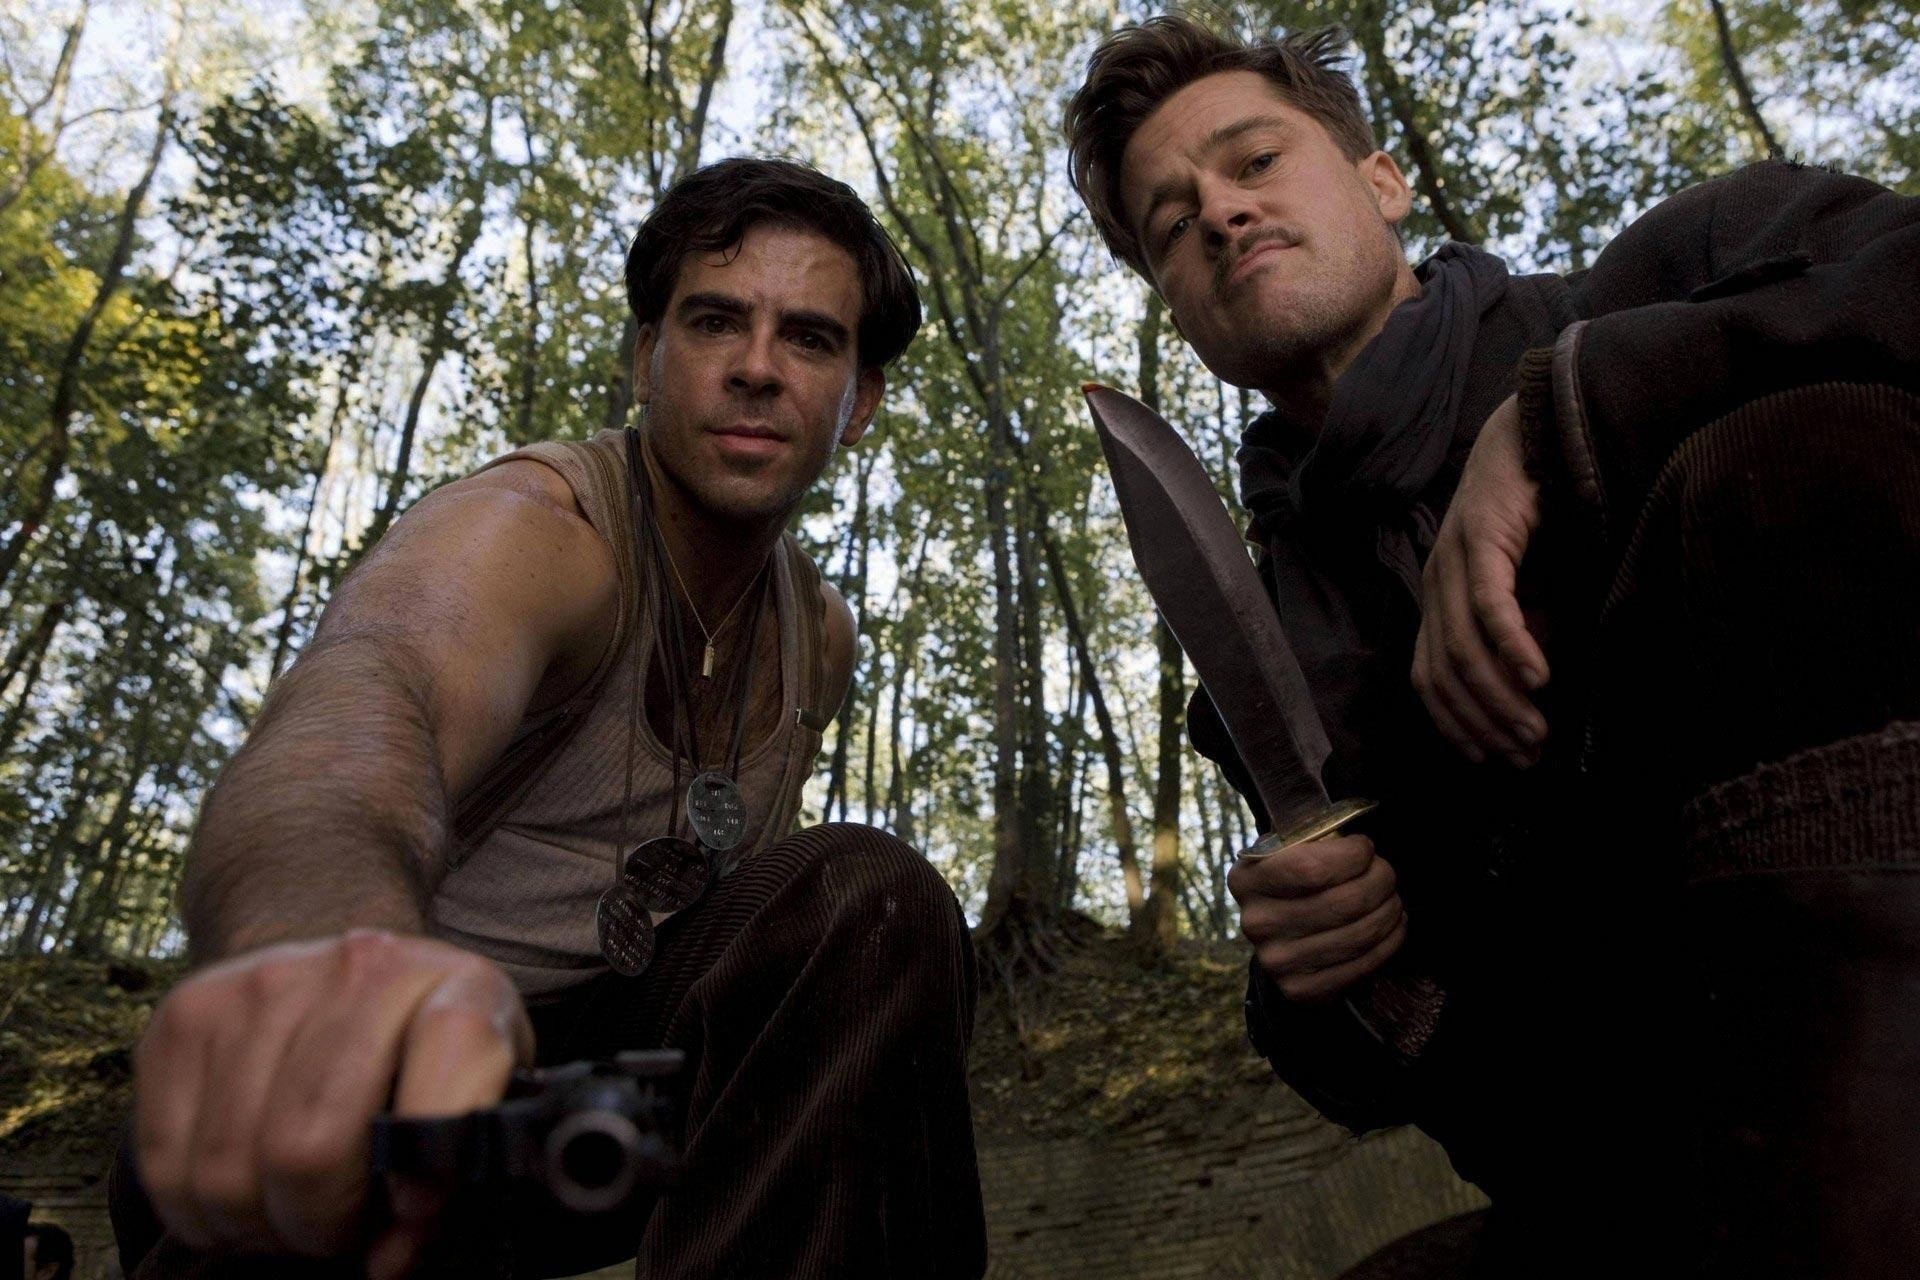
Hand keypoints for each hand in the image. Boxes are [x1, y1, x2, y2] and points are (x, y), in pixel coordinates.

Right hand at [133, 930, 530, 1277]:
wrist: (347, 973)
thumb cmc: (419, 1051)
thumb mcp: (477, 1095)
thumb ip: (450, 1177)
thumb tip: (389, 1259)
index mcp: (455, 983)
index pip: (455, 1048)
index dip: (430, 1153)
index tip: (417, 1205)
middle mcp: (358, 967)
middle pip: (307, 1148)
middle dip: (321, 1222)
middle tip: (339, 1224)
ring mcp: (261, 984)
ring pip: (228, 1173)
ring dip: (257, 1224)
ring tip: (292, 1206)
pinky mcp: (185, 1014)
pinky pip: (167, 1166)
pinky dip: (200, 1211)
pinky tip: (244, 1191)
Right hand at [1228, 834, 1405, 1001]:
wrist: (1278, 936)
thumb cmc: (1293, 883)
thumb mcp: (1288, 853)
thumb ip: (1315, 843)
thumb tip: (1360, 846)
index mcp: (1247, 880)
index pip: (1312, 867)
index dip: (1352, 855)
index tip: (1365, 848)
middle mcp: (1257, 923)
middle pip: (1344, 902)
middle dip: (1381, 881)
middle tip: (1387, 874)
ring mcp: (1277, 961)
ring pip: (1360, 933)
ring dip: (1389, 911)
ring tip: (1392, 899)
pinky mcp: (1301, 989)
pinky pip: (1363, 964)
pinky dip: (1389, 941)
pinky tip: (1392, 926)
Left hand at [1412, 393, 1550, 766]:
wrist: (1533, 438)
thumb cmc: (1533, 521)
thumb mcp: (1529, 594)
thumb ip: (1524, 638)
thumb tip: (1532, 693)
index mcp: (1437, 602)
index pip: (1429, 683)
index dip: (1457, 727)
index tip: (1495, 761)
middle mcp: (1434, 586)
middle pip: (1444, 674)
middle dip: (1483, 724)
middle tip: (1524, 756)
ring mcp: (1451, 562)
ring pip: (1464, 647)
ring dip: (1500, 696)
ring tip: (1536, 728)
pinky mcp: (1480, 538)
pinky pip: (1490, 604)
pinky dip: (1513, 645)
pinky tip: (1538, 676)